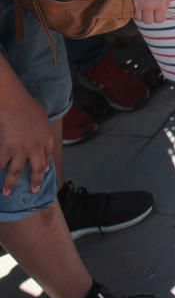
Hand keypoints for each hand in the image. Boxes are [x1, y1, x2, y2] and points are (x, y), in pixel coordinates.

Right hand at [0, 67, 52, 196]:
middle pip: (37, 168)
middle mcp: (36, 148)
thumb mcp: (41, 116)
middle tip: (33, 190)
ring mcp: (21, 151)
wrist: (15, 104)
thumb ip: (40, 124)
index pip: (47, 154)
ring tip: (6, 193)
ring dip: (10, 184)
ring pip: (16, 172)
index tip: (43, 170)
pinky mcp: (7, 150)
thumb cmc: (28, 105)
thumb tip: (39, 124)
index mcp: (46, 138)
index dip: (45, 164)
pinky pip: (0, 164)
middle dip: (35, 180)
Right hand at [128, 0, 170, 23]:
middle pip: (148, 22)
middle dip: (150, 18)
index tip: (158, 13)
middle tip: (150, 12)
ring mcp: (138, 4)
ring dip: (141, 15)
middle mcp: (149, 6)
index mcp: (160, 3)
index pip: (160, 19)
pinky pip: (131, 12)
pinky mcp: (131, 1)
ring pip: (139, 19)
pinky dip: (134, 12)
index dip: (159, 17)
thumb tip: (165, 7)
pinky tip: (136, 6)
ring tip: (142, 9)